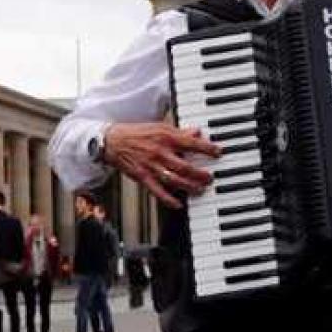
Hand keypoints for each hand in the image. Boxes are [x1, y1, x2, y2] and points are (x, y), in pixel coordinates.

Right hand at [103, 122, 221, 208]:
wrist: (112, 140)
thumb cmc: (137, 133)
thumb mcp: (160, 127)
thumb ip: (180, 132)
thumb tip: (197, 132)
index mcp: (166, 137)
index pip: (191, 143)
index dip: (207, 148)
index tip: (219, 152)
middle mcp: (160, 152)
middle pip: (184, 166)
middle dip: (200, 174)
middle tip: (210, 178)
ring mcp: (151, 165)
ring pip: (173, 179)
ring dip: (189, 186)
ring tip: (200, 190)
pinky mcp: (142, 176)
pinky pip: (157, 190)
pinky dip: (168, 199)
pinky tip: (178, 204)